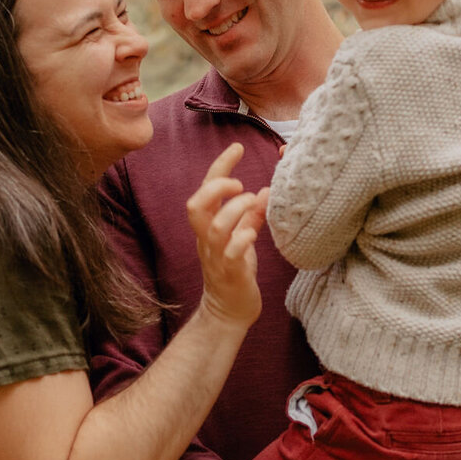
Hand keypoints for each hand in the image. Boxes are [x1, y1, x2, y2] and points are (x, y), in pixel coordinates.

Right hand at [186, 143, 268, 328]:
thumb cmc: (235, 271)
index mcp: (207, 227)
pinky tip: (253, 234)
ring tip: (252, 204)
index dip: (219, 166)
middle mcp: (206, 240)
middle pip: (195, 206)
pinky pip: (230, 254)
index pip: (205, 189)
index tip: (237, 147)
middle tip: (239, 184)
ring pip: (214, 227)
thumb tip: (265, 191)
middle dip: (216, 187)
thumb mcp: (243, 238)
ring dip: (235, 210)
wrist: (228, 312)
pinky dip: (242, 239)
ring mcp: (215, 257)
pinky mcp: (229, 274)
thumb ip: (250, 216)